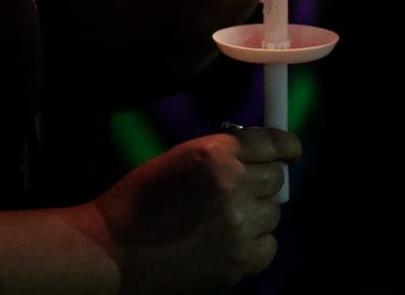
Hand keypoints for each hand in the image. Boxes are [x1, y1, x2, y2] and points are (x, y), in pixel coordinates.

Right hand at [94, 128, 298, 293]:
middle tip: (241, 191)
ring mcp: (238, 226)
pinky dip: (255, 244)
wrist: (112, 250)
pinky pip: (268, 246)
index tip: (291, 152)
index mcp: (214, 154)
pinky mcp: (238, 261)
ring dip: (257, 213)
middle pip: (276, 178)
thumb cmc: (140, 200)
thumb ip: (221, 155)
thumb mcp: (179, 159)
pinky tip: (230, 242)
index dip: (286, 146)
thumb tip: (260, 157)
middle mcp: (232, 185)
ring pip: (273, 213)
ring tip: (226, 220)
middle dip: (263, 182)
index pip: (270, 142)